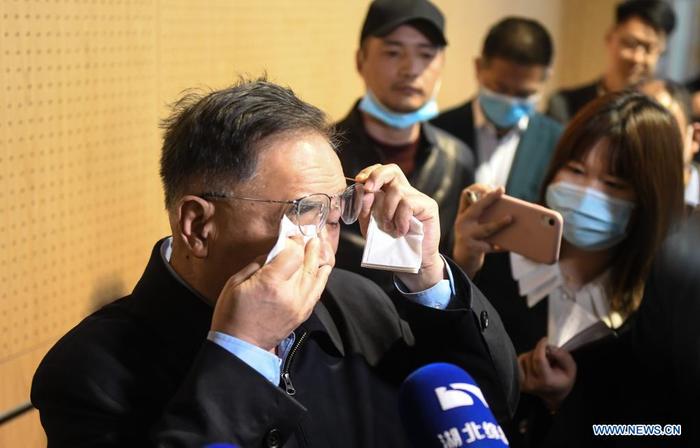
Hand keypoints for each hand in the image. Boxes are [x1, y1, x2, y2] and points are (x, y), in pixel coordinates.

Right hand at [210, 236, 333, 351]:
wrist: (241, 346)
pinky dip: (321, 275)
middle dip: (309, 245)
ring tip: (317, 245)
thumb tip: (275, 251)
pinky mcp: (304, 313)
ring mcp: (300, 304)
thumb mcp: (235, 282)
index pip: (294, 252)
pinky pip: (318, 289)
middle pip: (308, 261)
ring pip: (317, 274)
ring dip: (318, 257)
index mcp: (270, 283)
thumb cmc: (232, 314)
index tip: (290, 235)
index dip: (294, 240)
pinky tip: (320, 266)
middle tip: (309, 234)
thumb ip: (258, 263)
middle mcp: (290, 293)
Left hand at [354, 164, 443, 291]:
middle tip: (369, 189)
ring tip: (389, 228)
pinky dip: (400, 219)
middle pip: (392, 170)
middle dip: (377, 176)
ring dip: (387, 211)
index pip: (381, 171)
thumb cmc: (392, 244)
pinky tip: (401, 231)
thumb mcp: (371, 227)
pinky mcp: (428, 206)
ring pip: (396, 191)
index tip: (360, 182)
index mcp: (390, 194)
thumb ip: (365, 210)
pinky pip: (407, 204)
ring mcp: (418, 197)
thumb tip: (365, 192)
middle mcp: (405, 192)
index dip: (370, 173)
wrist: (413, 262)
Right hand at [452, 184, 512, 277]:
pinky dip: (500, 247)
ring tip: (510, 218)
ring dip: (499, 223)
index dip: (478, 188)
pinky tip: (507, 246)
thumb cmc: (473, 239)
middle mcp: (462, 222)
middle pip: (476, 207)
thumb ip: (482, 215)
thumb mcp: (472, 225)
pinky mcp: (472, 248)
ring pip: (486, 228)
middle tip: (501, 190)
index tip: (491, 186)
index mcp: (463, 214)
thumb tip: (506, 207)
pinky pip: (490, 246)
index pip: (466, 195)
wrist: (462, 261)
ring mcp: (466, 235)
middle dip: (489, 198)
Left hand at [518, 337, 576, 411]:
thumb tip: (549, 346)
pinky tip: (534, 365)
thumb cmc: (563, 380)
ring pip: (523, 358)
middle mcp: (532, 384)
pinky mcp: (517, 382)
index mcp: (546, 381)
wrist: (555, 394)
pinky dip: (525, 360)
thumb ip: (562, 356)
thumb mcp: (570, 367)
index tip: (546, 340)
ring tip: (542, 362)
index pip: (538, 359)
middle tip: (548, 356)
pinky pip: (518, 362)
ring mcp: (523, 384)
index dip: (541, 346)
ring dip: (532, 355)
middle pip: (531, 356)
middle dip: (539, 351)